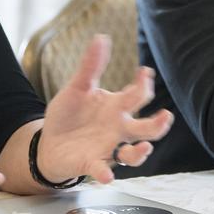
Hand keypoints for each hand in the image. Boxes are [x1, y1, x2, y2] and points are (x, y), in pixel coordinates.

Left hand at [36, 35, 174, 184]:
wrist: (48, 142)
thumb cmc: (68, 115)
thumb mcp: (77, 87)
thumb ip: (90, 66)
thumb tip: (102, 38)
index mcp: (116, 107)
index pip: (138, 95)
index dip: (144, 84)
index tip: (145, 73)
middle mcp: (118, 129)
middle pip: (146, 128)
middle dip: (159, 124)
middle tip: (165, 116)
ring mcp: (108, 148)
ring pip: (132, 154)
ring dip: (140, 152)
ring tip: (145, 147)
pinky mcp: (92, 163)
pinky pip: (102, 169)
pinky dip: (105, 173)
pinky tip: (106, 176)